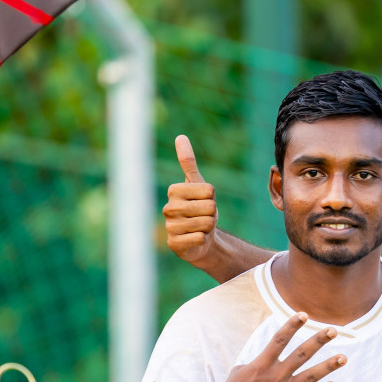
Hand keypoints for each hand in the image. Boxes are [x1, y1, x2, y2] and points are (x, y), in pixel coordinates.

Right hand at [164, 135, 220, 263]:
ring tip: (200, 227)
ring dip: (209, 227)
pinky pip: (200, 238)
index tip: (203, 201)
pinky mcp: (174, 244)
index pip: (209, 190)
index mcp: (174, 191)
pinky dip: (204, 239)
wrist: (200, 238)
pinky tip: (197, 239)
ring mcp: (169, 227)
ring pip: (206, 223)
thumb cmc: (199, 208)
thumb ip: (188, 162)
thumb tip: (180, 136)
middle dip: (212, 214)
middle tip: (203, 216)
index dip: (212, 197)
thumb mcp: (197, 184)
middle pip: (209, 207)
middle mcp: (168, 208)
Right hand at [218, 314, 347, 381]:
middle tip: (333, 330)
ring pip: (311, 375)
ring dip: (328, 366)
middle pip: (302, 354)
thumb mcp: (238, 373)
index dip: (291, 326)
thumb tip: (265, 360)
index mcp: (261, 364)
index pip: (279, 340)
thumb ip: (255, 363)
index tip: (303, 314)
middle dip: (318, 341)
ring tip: (344, 357)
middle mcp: (277, 375)